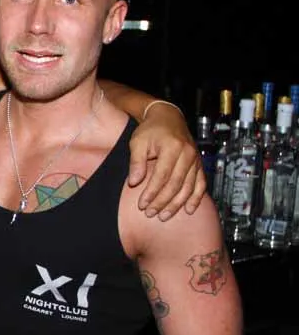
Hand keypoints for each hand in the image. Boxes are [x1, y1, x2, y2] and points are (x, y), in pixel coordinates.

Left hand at [127, 104, 205, 219]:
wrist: (169, 118)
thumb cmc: (150, 130)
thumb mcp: (138, 142)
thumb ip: (136, 161)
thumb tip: (134, 182)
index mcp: (172, 147)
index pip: (161, 176)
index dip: (152, 192)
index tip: (142, 205)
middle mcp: (187, 154)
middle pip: (176, 184)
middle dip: (163, 201)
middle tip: (151, 214)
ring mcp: (195, 160)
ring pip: (188, 187)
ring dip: (177, 204)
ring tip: (165, 216)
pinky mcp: (199, 164)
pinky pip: (200, 184)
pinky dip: (196, 198)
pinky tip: (189, 210)